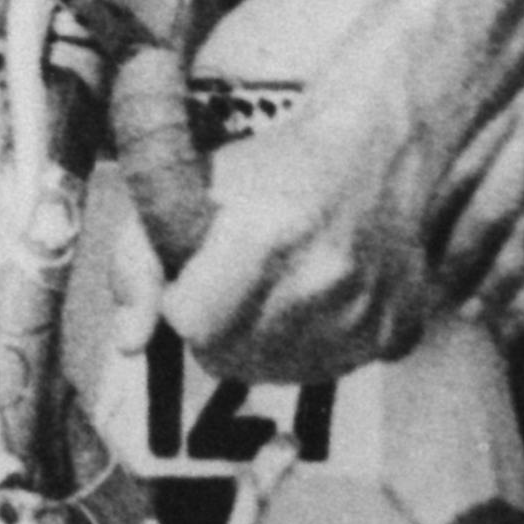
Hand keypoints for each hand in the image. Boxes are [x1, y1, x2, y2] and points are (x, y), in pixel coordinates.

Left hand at [164, 75, 441, 383]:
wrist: (379, 149)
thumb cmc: (273, 164)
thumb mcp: (188, 190)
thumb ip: (138, 262)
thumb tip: (128, 344)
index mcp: (267, 238)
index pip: (194, 326)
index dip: (185, 303)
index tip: (197, 276)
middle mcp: (322, 283)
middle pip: (230, 359)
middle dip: (218, 328)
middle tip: (237, 282)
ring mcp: (364, 313)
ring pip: (277, 374)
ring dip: (265, 342)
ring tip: (280, 287)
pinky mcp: (396, 330)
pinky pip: (329, 371)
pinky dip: (314, 347)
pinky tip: (321, 298)